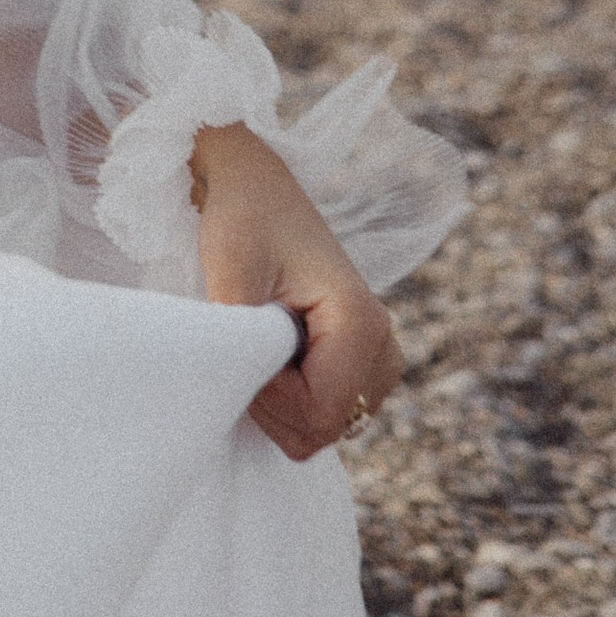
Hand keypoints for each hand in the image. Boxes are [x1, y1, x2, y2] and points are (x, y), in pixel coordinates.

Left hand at [191, 121, 400, 463]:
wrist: (257, 187)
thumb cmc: (244, 218)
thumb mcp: (231, 272)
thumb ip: (239, 341)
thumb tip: (236, 393)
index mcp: (362, 324)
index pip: (318, 416)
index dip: (268, 400)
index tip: (240, 349)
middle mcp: (384, 347)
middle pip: (323, 429)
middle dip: (273, 403)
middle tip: (248, 342)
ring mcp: (380, 359)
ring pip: (324, 426)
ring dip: (281, 399)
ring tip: (263, 339)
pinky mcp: (364, 362)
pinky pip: (326, 410)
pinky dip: (291, 395)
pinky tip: (276, 350)